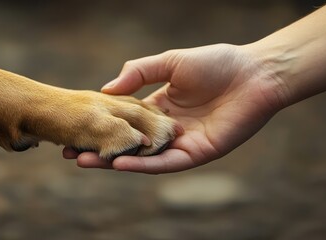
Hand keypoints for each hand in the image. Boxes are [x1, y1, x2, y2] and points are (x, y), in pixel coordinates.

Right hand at [63, 44, 286, 173]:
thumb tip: (105, 90)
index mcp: (160, 106)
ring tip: (86, 161)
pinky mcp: (197, 153)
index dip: (102, 124)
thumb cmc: (216, 63)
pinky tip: (120, 164)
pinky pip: (166, 162)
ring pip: (144, 157)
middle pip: (129, 142)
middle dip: (102, 148)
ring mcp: (181, 143)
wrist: (254, 73)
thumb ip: (138, 73)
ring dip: (116, 160)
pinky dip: (144, 165)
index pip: (125, 120)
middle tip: (71, 153)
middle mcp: (167, 128)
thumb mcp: (169, 62)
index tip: (75, 127)